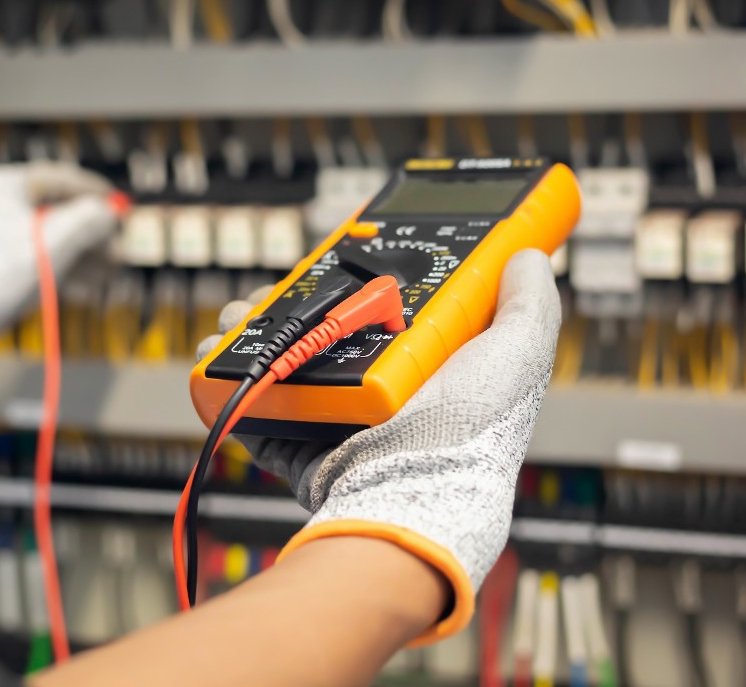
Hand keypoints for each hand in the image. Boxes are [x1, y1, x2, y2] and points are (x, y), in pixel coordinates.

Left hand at [0, 163, 118, 369]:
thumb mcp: (54, 240)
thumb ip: (88, 220)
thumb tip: (106, 212)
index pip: (57, 179)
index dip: (94, 194)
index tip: (119, 206)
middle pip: (51, 212)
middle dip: (90, 233)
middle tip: (118, 248)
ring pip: (41, 239)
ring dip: (78, 255)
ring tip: (108, 272)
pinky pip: (27, 259)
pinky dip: (55, 268)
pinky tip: (83, 285)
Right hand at [195, 250, 559, 642]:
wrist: (415, 489)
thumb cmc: (473, 429)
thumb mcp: (518, 354)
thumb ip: (529, 303)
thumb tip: (528, 256)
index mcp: (420, 367)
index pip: (378, 310)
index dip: (351, 280)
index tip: (330, 258)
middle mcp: (375, 392)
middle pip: (319, 331)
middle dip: (285, 303)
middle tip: (269, 290)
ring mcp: (334, 419)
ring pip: (280, 364)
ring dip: (248, 337)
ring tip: (234, 320)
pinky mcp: (300, 446)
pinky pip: (256, 411)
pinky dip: (228, 389)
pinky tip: (216, 363)